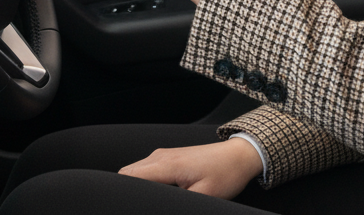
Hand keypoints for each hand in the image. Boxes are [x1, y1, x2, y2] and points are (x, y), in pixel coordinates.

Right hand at [119, 139, 262, 198]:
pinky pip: (145, 170)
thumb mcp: (204, 196)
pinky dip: (143, 183)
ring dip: (135, 188)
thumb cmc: (225, 174)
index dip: (124, 196)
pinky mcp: (168, 157)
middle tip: (138, 208)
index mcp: (166, 165)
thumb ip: (178, 204)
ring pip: (134, 171)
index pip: (128, 178)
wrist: (240, 155)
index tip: (125, 208)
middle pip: (126, 174)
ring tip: (147, 204)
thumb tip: (159, 208)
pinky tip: (155, 196)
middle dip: (127, 193)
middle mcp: (160, 156)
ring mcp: (163, 155)